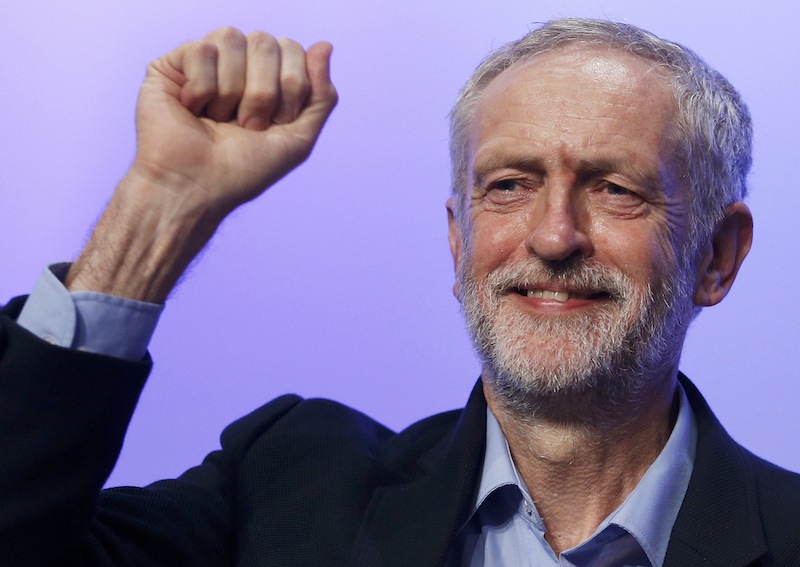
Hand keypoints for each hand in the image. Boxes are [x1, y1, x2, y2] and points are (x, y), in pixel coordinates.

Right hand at [132, 27, 337, 212]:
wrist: (197, 189)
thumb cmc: (244, 171)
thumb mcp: (299, 139)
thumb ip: (321, 95)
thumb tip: (325, 45)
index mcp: (269, 78)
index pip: (293, 49)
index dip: (292, 86)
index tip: (277, 122)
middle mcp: (239, 65)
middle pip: (266, 42)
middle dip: (263, 93)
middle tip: (247, 126)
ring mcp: (205, 62)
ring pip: (232, 39)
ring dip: (231, 92)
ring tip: (218, 120)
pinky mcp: (172, 65)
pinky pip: (201, 50)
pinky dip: (202, 89)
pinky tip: (193, 110)